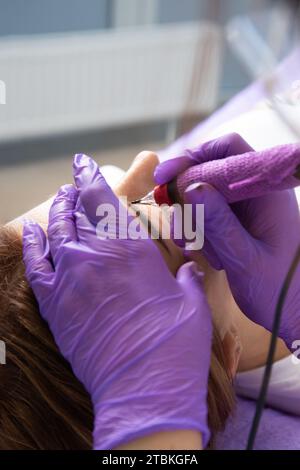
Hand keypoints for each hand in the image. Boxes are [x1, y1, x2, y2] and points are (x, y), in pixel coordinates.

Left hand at [22, 154, 211, 449]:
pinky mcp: (55, 306)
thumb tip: (188, 268)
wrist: (145, 388)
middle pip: (76, 210)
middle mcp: (95, 254)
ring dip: (56, 213)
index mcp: (130, 246)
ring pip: (55, 231)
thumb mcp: (191, 300)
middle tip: (74, 186)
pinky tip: (34, 232)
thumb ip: (186, 277)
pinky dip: (33, 245)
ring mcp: (70, 278)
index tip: (83, 163)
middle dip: (74, 193)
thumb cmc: (175, 343)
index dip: (90, 176)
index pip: (102, 197)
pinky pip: (36, 266)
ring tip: (59, 201)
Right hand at [155, 134, 299, 349]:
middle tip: (178, 220)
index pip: (229, 150)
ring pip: (204, 196)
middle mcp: (255, 194)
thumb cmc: (279, 291)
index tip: (164, 177)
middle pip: (210, 171)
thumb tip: (192, 187)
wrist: (295, 313)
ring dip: (193, 220)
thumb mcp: (246, 259)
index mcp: (267, 192)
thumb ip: (220, 224)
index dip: (194, 157)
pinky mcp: (236, 224)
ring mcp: (246, 209)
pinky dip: (199, 232)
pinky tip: (208, 256)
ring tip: (197, 247)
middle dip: (187, 195)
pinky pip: (207, 216)